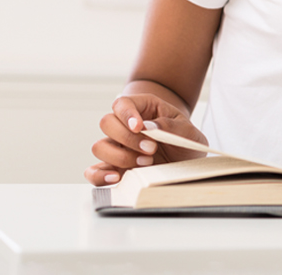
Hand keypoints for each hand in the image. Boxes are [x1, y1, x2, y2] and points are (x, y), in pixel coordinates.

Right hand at [84, 94, 207, 184]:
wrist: (188, 160)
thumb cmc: (185, 140)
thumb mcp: (188, 130)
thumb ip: (171, 126)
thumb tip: (149, 127)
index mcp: (142, 108)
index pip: (123, 103)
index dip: (127, 114)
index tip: (139, 127)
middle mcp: (125, 126)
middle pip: (107, 123)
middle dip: (128, 138)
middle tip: (151, 149)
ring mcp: (117, 147)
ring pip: (99, 147)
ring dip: (120, 156)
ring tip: (145, 163)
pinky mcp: (114, 168)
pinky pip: (94, 172)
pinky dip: (100, 176)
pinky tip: (117, 177)